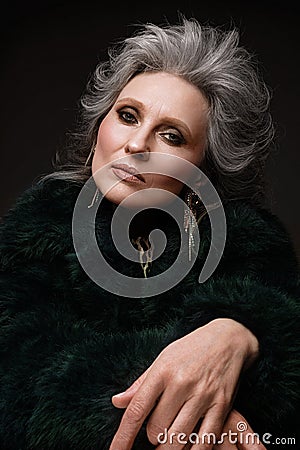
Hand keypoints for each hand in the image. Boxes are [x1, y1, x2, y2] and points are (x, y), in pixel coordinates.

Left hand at [109, 318, 258, 449]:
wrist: (227, 339)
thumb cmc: (191, 350)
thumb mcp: (162, 359)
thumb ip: (140, 384)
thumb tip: (116, 402)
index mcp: (162, 371)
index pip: (137, 410)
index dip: (123, 436)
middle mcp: (181, 383)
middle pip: (156, 429)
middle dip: (153, 434)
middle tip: (159, 426)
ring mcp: (203, 395)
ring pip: (177, 439)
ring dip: (169, 446)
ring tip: (170, 437)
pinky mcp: (222, 406)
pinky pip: (204, 441)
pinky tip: (188, 445)